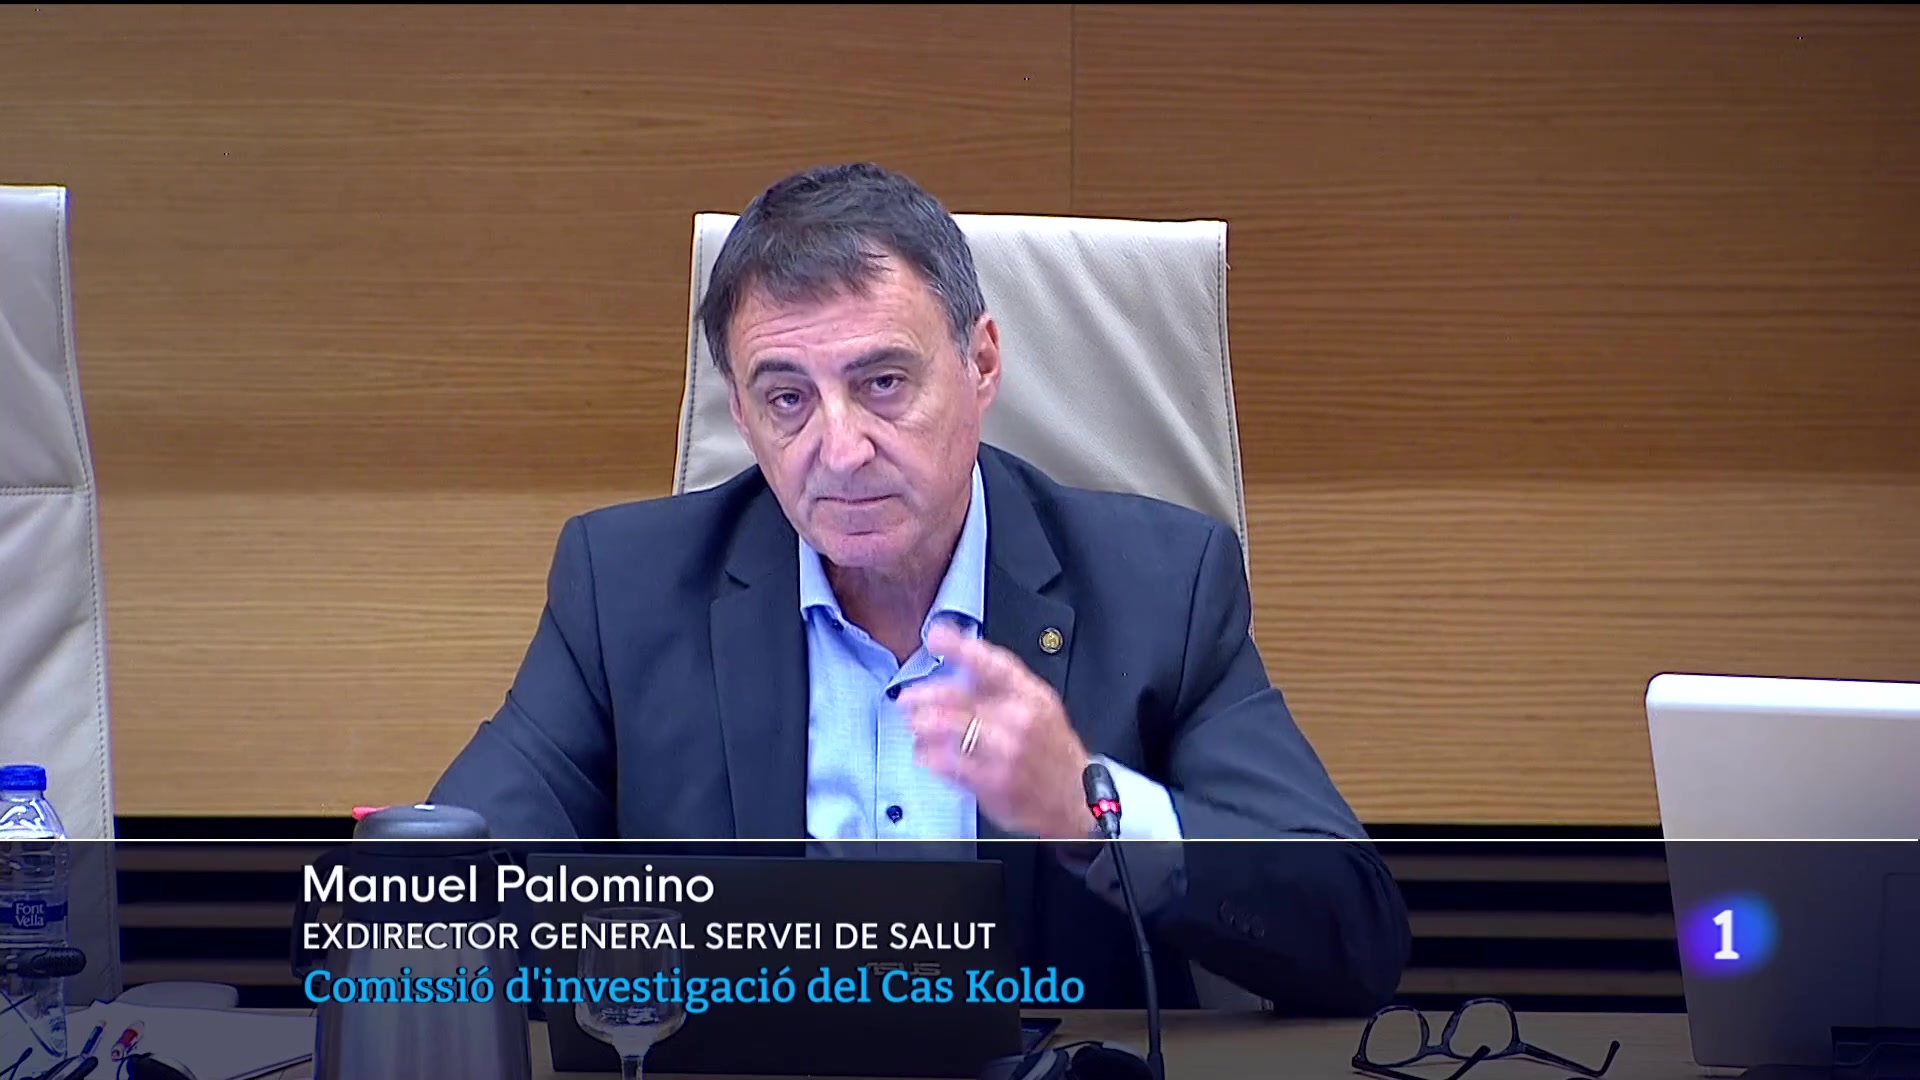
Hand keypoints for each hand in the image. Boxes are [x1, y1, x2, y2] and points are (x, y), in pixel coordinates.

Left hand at [898, 620, 1092, 839]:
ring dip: (922, 725)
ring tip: (915, 725)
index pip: (993, 663)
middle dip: (925, 694)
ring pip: (948, 729)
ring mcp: (1005, 752)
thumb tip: (960, 665)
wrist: (1075, 797)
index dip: (961, 647)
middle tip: (907, 697)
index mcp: (1032, 695)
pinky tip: (924, 753)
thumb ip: (1002, 686)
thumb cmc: (1053, 751)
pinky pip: (948, 764)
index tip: (935, 636)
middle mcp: (1019, 720)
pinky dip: (929, 756)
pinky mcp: (992, 782)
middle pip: (959, 697)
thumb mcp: (1040, 706)